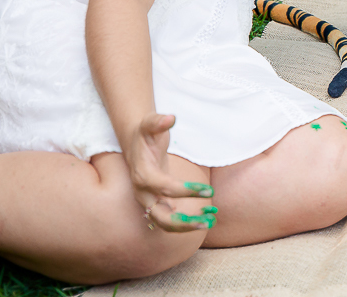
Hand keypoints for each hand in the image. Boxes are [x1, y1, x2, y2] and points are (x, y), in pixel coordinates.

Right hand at [124, 113, 216, 232]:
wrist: (136, 144)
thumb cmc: (146, 133)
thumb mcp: (150, 123)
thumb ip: (158, 121)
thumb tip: (170, 118)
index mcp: (143, 175)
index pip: (164, 188)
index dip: (185, 191)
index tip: (208, 190)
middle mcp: (143, 193)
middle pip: (159, 216)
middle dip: (182, 223)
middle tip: (206, 221)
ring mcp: (148, 201)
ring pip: (164, 223)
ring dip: (186, 227)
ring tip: (210, 222)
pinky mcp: (155, 203)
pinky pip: (169, 219)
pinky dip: (186, 223)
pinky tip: (206, 217)